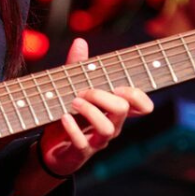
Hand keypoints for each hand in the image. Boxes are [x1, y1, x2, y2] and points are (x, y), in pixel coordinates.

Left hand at [38, 38, 154, 176]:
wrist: (51, 150)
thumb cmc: (70, 117)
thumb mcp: (72, 89)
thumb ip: (78, 67)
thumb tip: (80, 42)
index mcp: (115, 111)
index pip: (143, 106)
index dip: (138, 95)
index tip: (118, 86)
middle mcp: (112, 126)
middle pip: (123, 110)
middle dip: (104, 96)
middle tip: (83, 91)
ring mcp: (97, 141)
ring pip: (108, 129)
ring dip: (91, 111)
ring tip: (73, 101)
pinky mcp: (80, 154)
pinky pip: (82, 144)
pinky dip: (73, 129)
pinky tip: (64, 117)